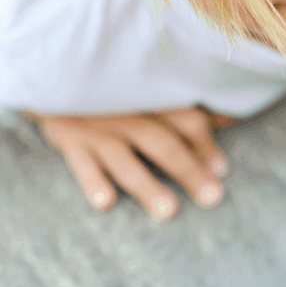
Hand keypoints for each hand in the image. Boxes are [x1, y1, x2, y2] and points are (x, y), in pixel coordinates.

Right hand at [22, 106, 233, 220]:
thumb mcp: (148, 89)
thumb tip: (228, 118)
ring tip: (169, 211)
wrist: (57, 76)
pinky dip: (92, 182)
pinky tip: (105, 202)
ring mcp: (99, 129)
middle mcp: (129, 114)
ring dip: (148, 185)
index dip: (205, 144)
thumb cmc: (114, 89)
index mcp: (151, 99)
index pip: (186, 120)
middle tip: (211, 198)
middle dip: (189, 171)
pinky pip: (81, 163)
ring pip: (126, 161)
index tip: (222, 170)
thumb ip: (184, 105)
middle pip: (163, 144)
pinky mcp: (71, 141)